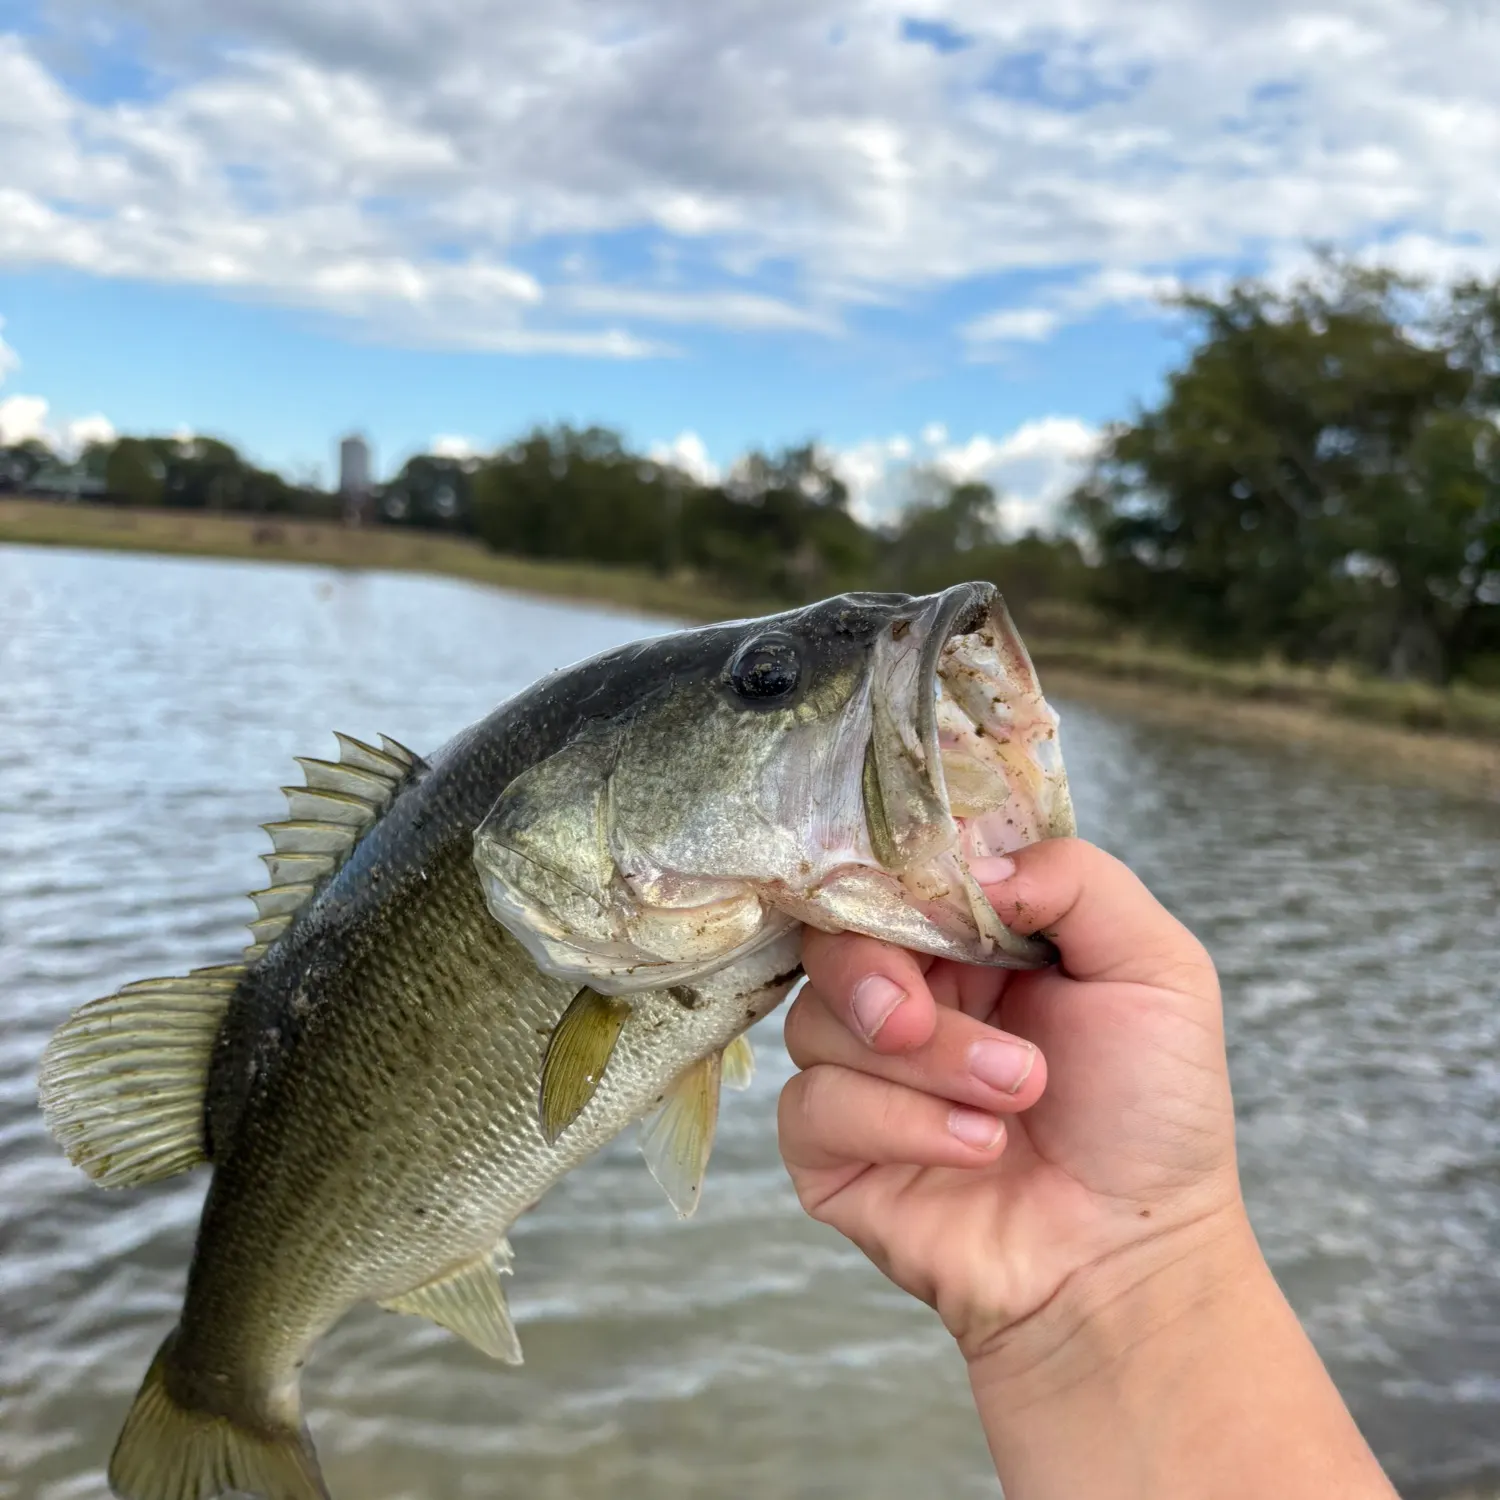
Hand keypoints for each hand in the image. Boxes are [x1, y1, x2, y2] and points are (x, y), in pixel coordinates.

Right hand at [778, 836, 1243, 1368]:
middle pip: (832, 940)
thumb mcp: (1157, 968)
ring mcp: (865, 1074)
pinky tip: (976, 1150)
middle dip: (877, 975)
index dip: (899, 883)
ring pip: (817, 1023)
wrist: (1134, 1257)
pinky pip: (811, 1107)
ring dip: (924, 1064)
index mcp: (970, 944)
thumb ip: (1077, 881)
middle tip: (925, 1023)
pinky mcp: (835, 1152)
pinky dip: (896, 1123)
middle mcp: (911, 997)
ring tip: (1012, 1103)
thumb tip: (969, 864)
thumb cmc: (1153, 1115)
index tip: (939, 909)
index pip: (895, 877)